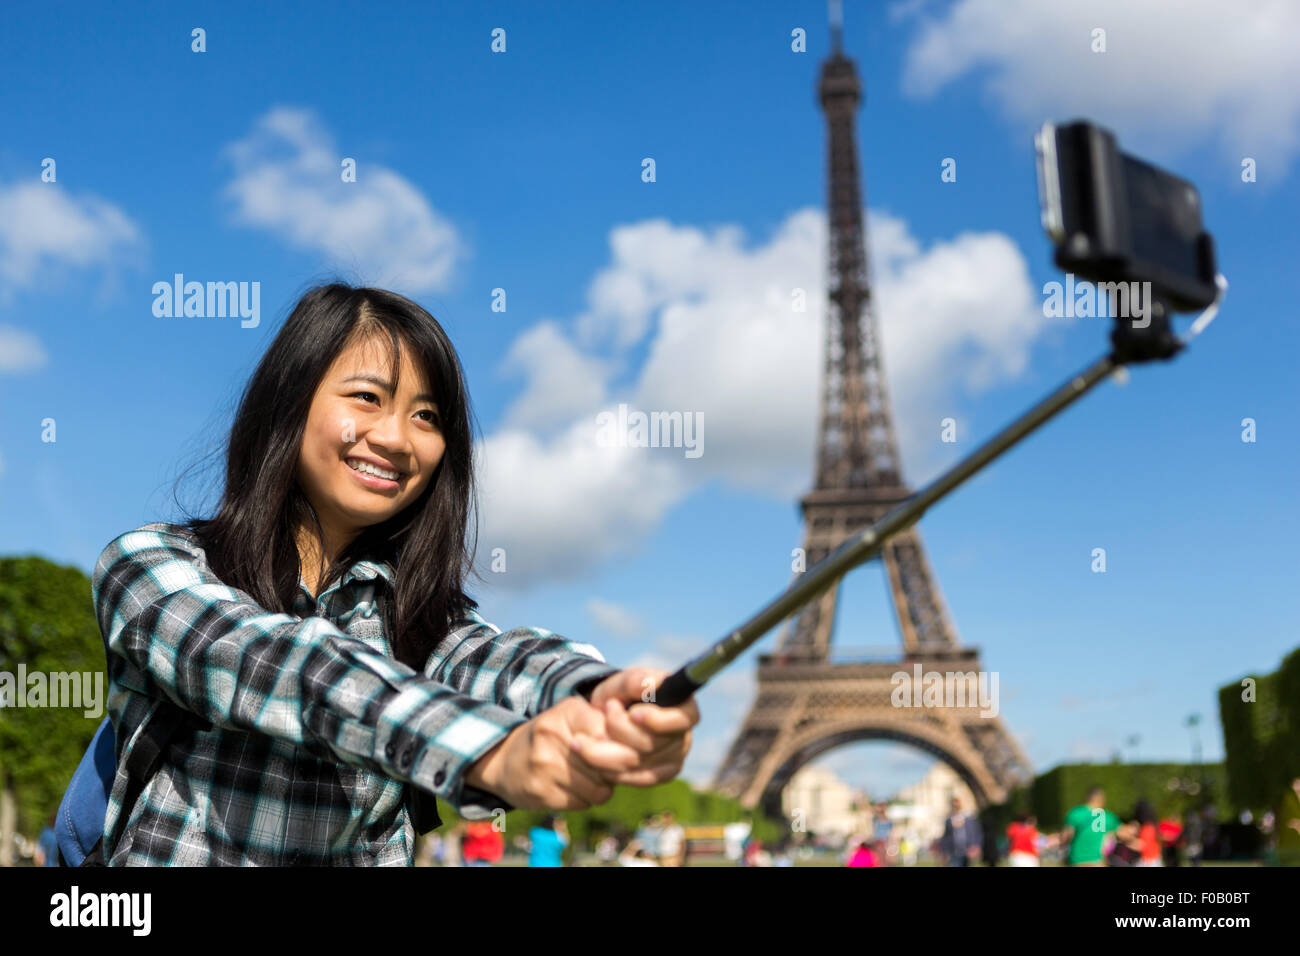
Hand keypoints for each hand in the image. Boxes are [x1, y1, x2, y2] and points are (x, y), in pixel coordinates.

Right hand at [464, 695, 641, 810]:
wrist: (504, 760)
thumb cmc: (551, 738)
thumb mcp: (573, 718)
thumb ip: (605, 726)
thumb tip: (640, 746)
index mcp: (567, 711)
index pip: (612, 734)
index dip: (621, 747)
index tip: (617, 749)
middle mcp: (553, 735)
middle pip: (608, 764)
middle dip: (611, 770)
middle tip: (602, 767)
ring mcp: (544, 765)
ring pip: (599, 787)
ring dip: (600, 787)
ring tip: (585, 777)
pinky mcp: (540, 792)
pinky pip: (583, 802)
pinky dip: (584, 799)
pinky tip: (571, 788)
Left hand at [586, 667, 699, 786]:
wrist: (609, 717)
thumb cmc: (622, 694)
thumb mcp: (623, 682)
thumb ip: (633, 681)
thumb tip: (646, 686)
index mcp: (684, 708)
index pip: (683, 719)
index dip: (658, 720)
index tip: (633, 713)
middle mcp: (683, 736)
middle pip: (652, 744)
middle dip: (619, 729)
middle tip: (603, 710)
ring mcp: (673, 759)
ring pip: (636, 763)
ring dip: (603, 750)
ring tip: (581, 737)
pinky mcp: (658, 776)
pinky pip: (630, 777)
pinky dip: (606, 767)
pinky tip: (589, 754)